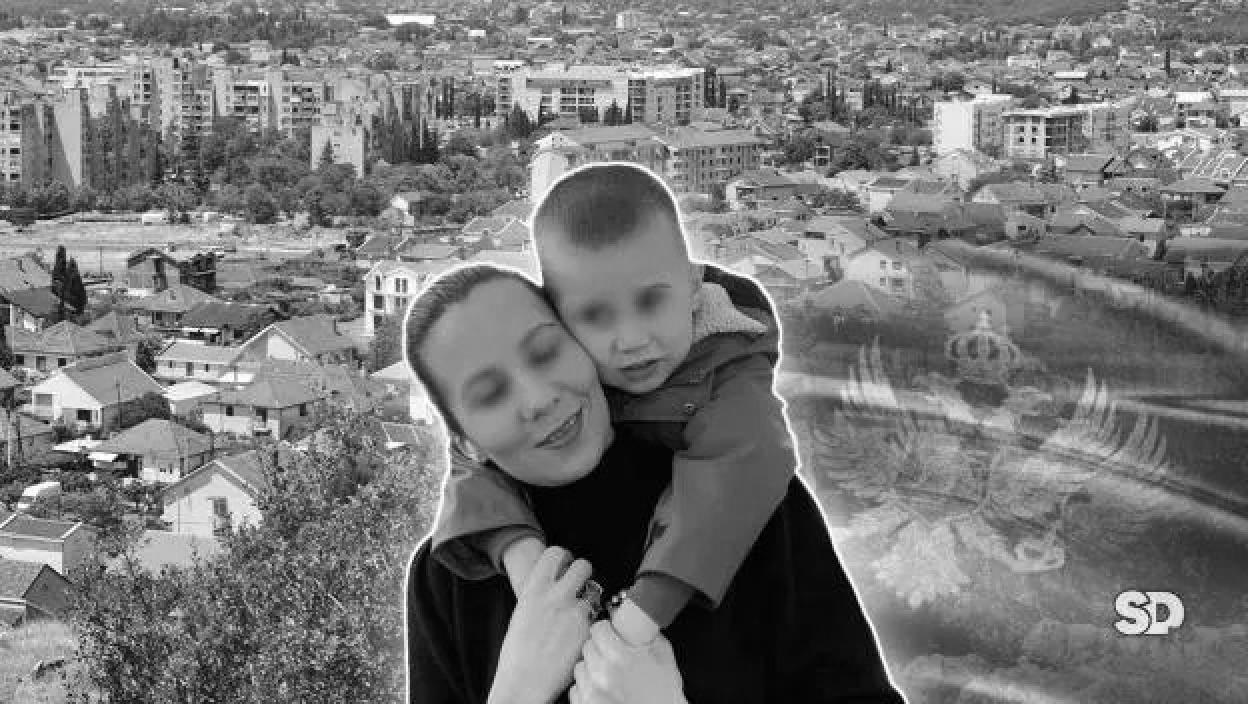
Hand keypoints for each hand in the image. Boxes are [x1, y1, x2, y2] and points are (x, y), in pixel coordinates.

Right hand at [488, 546, 594, 703]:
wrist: (523, 682)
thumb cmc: (517, 653)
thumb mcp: (522, 613)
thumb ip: (540, 595)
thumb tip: (553, 587)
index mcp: (534, 589)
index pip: (555, 553)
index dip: (564, 557)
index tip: (565, 565)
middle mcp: (555, 596)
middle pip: (583, 565)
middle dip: (584, 573)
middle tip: (580, 585)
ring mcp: (574, 612)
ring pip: (595, 591)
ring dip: (591, 598)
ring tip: (582, 612)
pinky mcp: (588, 630)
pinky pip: (597, 616)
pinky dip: (592, 623)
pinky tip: (581, 634)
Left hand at [568, 621, 685, 703]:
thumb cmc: (665, 693)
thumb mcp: (664, 655)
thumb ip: (647, 634)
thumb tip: (637, 619)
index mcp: (621, 658)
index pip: (598, 629)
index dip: (606, 629)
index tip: (609, 631)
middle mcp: (603, 675)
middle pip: (587, 647)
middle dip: (600, 648)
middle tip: (612, 655)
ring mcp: (592, 693)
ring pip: (580, 667)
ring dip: (592, 668)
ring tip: (609, 675)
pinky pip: (576, 689)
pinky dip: (587, 687)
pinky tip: (603, 689)